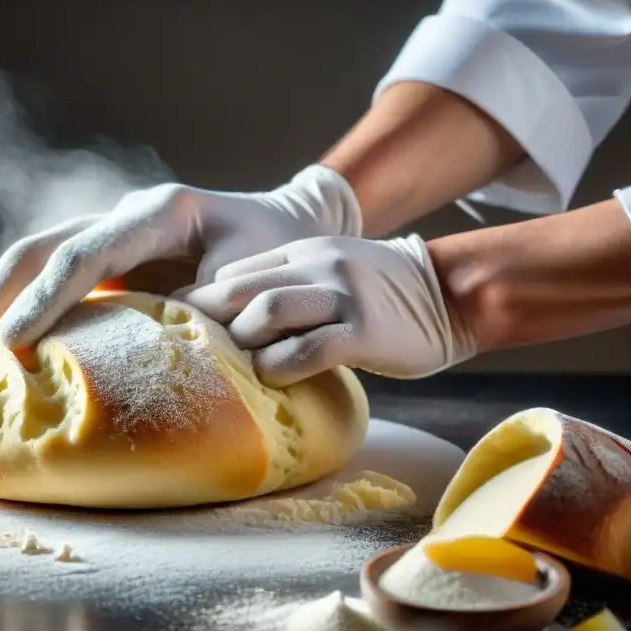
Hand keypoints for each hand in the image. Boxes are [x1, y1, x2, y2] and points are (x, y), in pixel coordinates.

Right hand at [0, 165, 361, 346]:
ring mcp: (113, 232)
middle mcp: (126, 214)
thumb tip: (147, 355)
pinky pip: (55, 275)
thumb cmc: (276, 254)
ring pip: (37, 255)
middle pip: (42, 246)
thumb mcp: (250, 282)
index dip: (46, 298)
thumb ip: (201, 310)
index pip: (87, 253)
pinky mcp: (111, 257)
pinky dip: (24, 304)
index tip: (13, 343)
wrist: (289, 226)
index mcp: (160, 212)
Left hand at [181, 235, 476, 386]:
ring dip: (244, 343)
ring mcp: (343, 295)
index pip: (233, 272)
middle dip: (207, 322)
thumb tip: (231, 322)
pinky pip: (309, 349)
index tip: (181, 329)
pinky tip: (274, 378)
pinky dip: (281, 367)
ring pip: (269, 312)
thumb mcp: (330, 272)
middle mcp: (317, 265)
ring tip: (240, 366)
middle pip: (241, 289)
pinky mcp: (366, 330)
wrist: (449, 294)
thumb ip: (287, 285)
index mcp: (302, 252)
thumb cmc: (381, 295)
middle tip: (191, 353)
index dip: (200, 301)